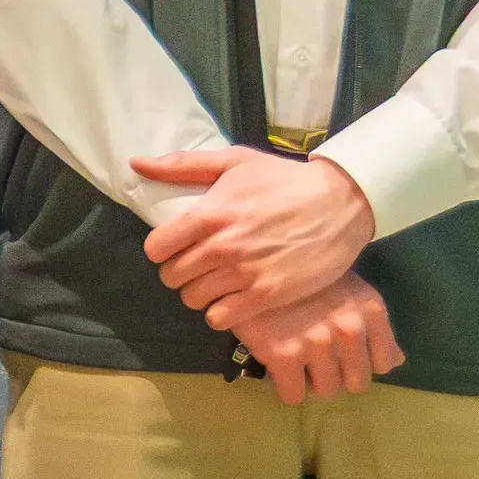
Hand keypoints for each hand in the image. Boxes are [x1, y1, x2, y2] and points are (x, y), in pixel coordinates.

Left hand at [134, 145, 377, 323]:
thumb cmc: (285, 180)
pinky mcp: (269, 294)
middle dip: (179, 273)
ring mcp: (245, 272)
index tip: (176, 249)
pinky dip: (220, 313)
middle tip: (197, 268)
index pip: (156, 248)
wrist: (342, 202)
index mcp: (208, 214)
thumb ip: (182, 165)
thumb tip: (136, 163)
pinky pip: (221, 318)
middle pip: (172, 276)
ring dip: (199, 294)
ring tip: (214, 284)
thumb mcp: (234, 161)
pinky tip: (231, 301)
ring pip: (193, 298)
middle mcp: (222, 246)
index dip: (162, 251)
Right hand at [232, 274, 403, 401]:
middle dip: (337, 375)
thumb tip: (395, 362)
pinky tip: (277, 368)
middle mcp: (350, 329)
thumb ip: (371, 326)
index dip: (361, 361)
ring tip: (296, 361)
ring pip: (327, 391)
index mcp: (370, 311)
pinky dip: (285, 387)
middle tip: (316, 359)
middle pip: (357, 383)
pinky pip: (293, 395)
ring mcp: (317, 343)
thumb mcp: (347, 292)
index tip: (342, 353)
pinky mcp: (283, 355)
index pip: (384, 363)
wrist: (247, 263)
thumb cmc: (302, 278)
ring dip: (311, 381)